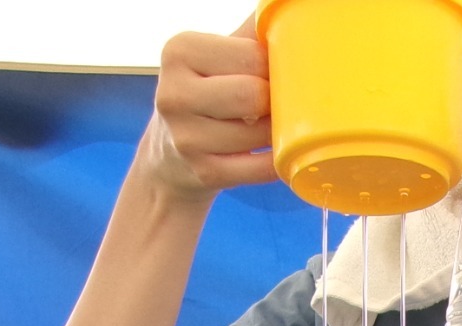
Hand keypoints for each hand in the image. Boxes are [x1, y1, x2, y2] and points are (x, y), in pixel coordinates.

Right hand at [134, 18, 275, 200]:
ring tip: (264, 126)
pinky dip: (277, 160)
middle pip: (254, 95)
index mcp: (179, 51)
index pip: (253, 56)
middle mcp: (174, 93)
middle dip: (273, 101)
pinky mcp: (204, 173)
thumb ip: (250, 32)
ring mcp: (185, 138)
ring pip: (260, 134)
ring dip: (275, 132)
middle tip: (271, 104)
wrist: (171, 154)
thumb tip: (290, 7)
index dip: (273, 68)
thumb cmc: (207, 93)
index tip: (269, 76)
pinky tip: (272, 152)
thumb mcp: (216, 54)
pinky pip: (262, 168)